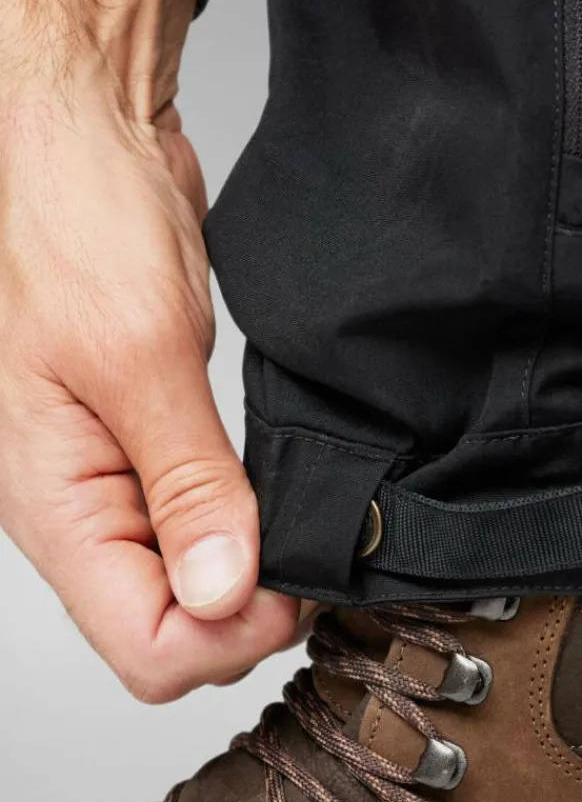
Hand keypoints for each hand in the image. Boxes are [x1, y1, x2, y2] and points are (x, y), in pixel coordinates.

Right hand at [0, 0, 298, 700]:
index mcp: (56, 508)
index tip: (289, 579)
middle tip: (305, 553)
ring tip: (297, 528)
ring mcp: (118, 491)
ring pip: (191, 596)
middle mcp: (83, 514)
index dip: (230, 635)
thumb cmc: (74, 222)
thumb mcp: (138, 354)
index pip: (146, 648)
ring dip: (254, 579)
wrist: (86, 152)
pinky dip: (249, 537)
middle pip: (171, 636)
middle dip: (249, 615)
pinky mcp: (154, 459)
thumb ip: (186, 484)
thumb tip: (221, 590)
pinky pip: (204, 537)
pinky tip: (276, 506)